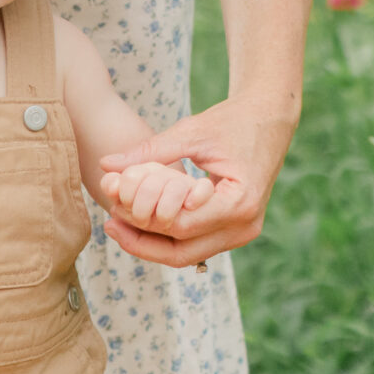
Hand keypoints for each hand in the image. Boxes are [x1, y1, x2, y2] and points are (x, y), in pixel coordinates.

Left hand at [98, 96, 298, 268]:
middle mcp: (245, 225)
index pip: (180, 226)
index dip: (141, 220)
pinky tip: (142, 222)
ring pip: (188, 254)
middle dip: (142, 243)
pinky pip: (197, 244)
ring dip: (154, 244)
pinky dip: (169, 237)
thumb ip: (149, 152)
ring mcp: (244, 232)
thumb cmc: (230, 121)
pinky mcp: (237, 231)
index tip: (112, 207)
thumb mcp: (189, 132)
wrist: (268, 118)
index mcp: (238, 202)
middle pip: (182, 252)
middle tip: (110, 224)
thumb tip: (105, 165)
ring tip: (120, 224)